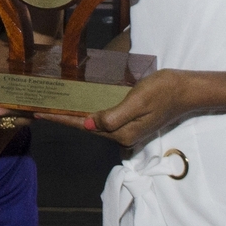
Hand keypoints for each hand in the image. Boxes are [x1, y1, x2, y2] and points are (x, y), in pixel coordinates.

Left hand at [44, 69, 205, 147]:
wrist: (187, 90)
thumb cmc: (164, 91)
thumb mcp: (139, 101)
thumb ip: (115, 115)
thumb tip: (92, 123)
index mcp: (121, 132)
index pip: (84, 125)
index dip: (60, 118)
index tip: (38, 113)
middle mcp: (121, 135)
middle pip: (85, 126)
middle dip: (62, 118)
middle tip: (39, 110)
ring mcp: (126, 130)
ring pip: (93, 123)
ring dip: (74, 116)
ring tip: (53, 108)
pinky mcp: (130, 122)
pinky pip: (104, 118)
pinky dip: (88, 112)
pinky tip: (79, 106)